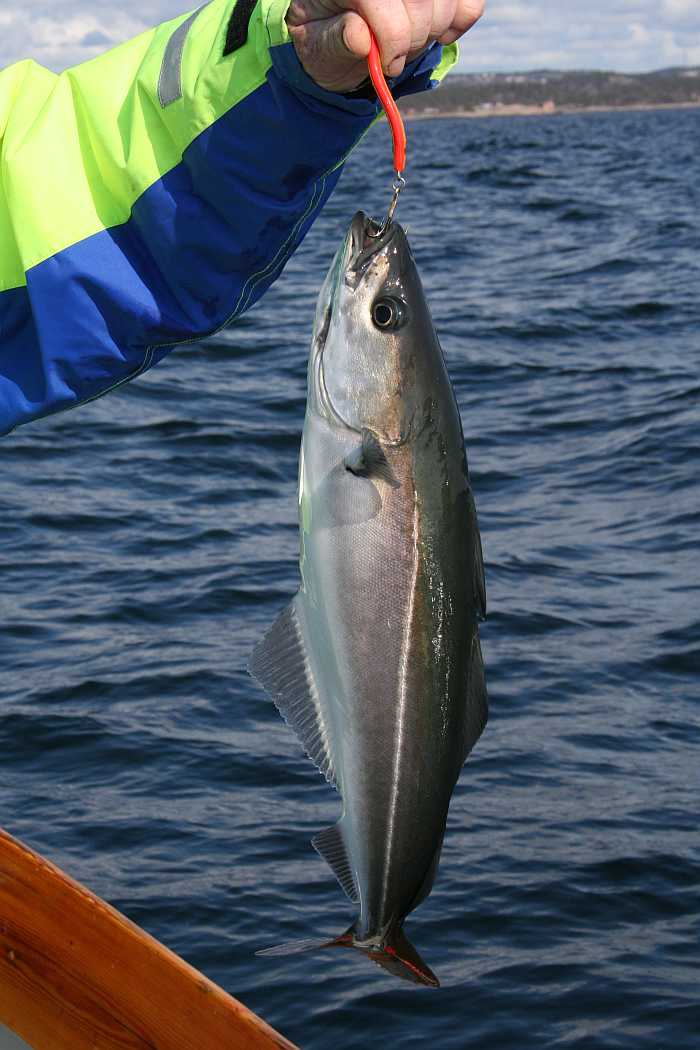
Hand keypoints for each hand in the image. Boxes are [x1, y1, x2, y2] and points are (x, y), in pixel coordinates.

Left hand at [286, 1, 484, 93]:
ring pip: (445, 3)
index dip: (393, 37)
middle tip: (392, 58)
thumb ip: (336, 40)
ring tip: (406, 44)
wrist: (337, 32)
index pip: (383, 0)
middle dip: (411, 39)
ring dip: (431, 33)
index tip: (387, 65)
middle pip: (421, 0)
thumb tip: (360, 36)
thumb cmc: (324, 39)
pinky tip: (437, 34)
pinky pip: (469, 3)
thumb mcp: (318, 46)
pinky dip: (459, 22)